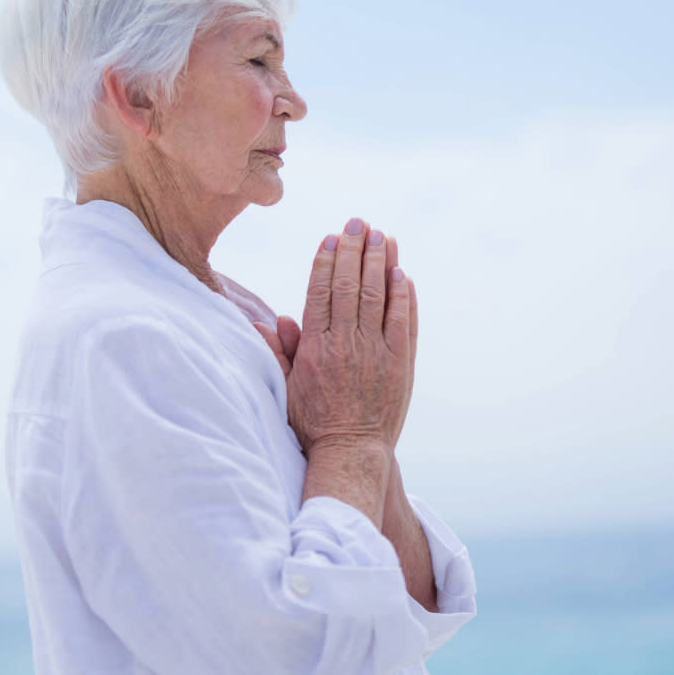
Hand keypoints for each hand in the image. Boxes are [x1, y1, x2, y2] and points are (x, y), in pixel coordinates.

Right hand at [256, 218, 416, 453]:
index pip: (320, 291)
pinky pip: (403, 321)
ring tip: (383, 236)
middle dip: (355, 249)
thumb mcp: (286, 388)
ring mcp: (376, 352)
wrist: (351, 452)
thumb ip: (279, 352)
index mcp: (315, 347)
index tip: (331, 237)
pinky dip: (403, 296)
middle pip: (350, 285)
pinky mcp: (400, 363)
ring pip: (378, 296)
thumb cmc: (313, 422)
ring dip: (381, 262)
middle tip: (359, 222)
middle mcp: (345, 343)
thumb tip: (270, 320)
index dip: (327, 260)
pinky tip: (402, 274)